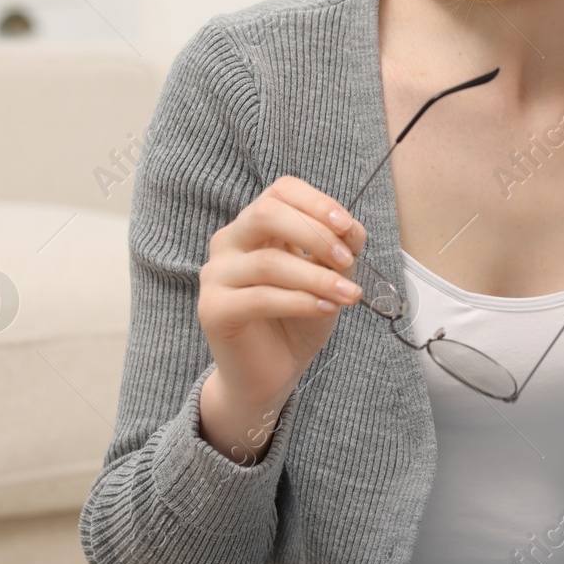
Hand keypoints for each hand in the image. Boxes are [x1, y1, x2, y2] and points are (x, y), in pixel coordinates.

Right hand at [198, 175, 367, 412]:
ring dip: (317, 277)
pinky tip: (325, 309)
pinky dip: (300, 302)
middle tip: (347, 261)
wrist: (272, 373)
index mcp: (257, 226)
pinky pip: (260, 297)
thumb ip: (338, 250)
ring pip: (268, 261)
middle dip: (315, 234)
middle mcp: (230, 242)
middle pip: (266, 213)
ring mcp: (216, 275)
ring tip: (348, 295)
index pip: (281, 190)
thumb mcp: (328, 277)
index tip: (347, 226)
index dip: (317, 202)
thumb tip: (351, 231)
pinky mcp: (213, 309)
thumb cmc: (298, 318)